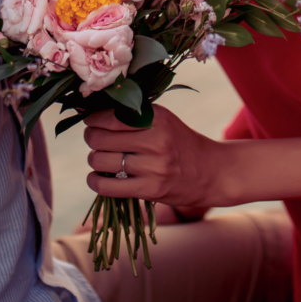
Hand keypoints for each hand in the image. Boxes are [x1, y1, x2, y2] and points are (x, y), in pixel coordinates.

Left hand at [84, 104, 226, 206]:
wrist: (210, 172)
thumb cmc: (179, 141)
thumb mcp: (162, 119)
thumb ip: (132, 113)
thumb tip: (91, 110)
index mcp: (156, 118)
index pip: (110, 117)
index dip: (92, 119)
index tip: (90, 120)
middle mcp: (155, 141)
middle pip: (100, 139)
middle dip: (91, 138)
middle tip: (94, 138)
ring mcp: (153, 168)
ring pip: (100, 161)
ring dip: (93, 160)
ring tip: (100, 157)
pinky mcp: (150, 191)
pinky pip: (108, 187)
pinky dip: (95, 182)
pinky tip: (97, 177)